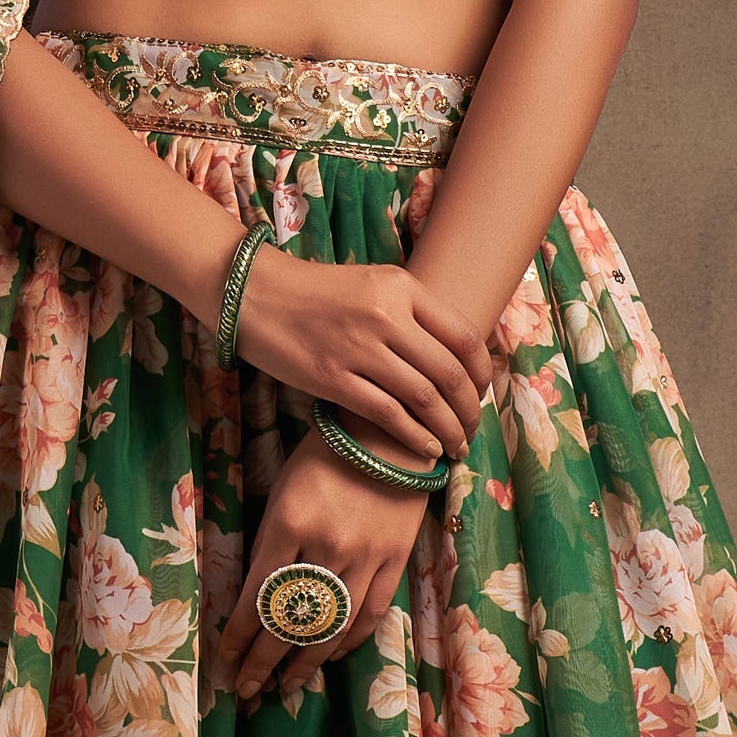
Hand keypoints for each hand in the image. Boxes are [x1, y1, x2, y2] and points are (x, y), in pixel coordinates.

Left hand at [218, 425, 434, 701]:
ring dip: (304, 664)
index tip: (226, 663)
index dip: (239, 637)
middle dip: (264, 662)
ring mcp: (365, 558)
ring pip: (331, 628)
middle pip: (291, 622)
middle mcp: (327, 547)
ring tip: (285, 687)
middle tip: (248, 691)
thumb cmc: (323, 456)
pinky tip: (328, 658)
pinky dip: (346, 643)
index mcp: (289, 524)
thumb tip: (256, 603)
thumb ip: (269, 545)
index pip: (257, 597)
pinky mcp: (394, 562)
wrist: (389, 434)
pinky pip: (369, 616)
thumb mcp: (282, 492)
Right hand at [235, 250, 489, 466]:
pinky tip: (426, 450)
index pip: (462, 336)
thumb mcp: (370, 286)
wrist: (255, 294)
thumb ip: (409, 313)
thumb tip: (450, 356)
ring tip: (455, 447)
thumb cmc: (315, 295)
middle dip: (468, 410)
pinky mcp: (333, 379)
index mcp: (401, 287)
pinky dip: (414, 436)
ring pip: (424, 397)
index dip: (481, 374)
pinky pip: (388, 414)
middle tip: (471, 430)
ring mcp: (359, 347)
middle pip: (448, 372)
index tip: (482, 395)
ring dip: (447, 429)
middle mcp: (385, 315)